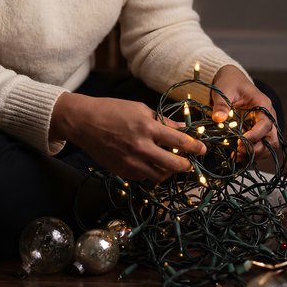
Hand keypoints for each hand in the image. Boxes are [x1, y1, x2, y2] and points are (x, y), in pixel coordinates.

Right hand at [50, 91, 205, 181]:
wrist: (84, 122)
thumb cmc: (112, 110)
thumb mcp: (140, 109)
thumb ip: (162, 121)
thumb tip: (181, 129)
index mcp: (147, 128)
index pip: (178, 141)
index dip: (194, 147)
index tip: (202, 149)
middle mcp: (140, 147)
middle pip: (172, 164)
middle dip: (185, 166)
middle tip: (190, 163)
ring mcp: (130, 162)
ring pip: (159, 175)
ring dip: (169, 171)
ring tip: (171, 164)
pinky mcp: (122, 171)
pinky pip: (143, 177)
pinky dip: (152, 173)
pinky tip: (153, 165)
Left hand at [212, 65, 278, 163]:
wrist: (231, 80)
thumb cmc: (230, 83)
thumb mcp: (224, 90)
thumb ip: (221, 104)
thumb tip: (218, 118)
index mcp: (263, 104)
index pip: (266, 124)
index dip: (255, 135)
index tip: (241, 142)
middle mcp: (267, 116)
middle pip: (272, 139)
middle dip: (258, 148)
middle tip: (239, 151)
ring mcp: (263, 125)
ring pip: (268, 146)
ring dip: (254, 154)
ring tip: (237, 156)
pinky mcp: (256, 131)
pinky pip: (258, 146)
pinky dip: (250, 153)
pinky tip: (236, 155)